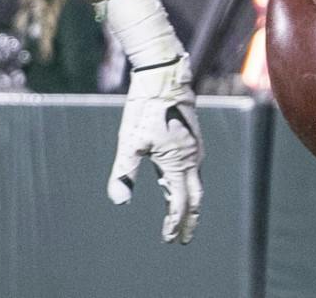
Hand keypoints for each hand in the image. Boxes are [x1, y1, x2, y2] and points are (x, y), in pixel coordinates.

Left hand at [107, 55, 202, 243]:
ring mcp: (195, 147)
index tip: (167, 239)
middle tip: (182, 238)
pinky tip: (174, 182)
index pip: (180, 204)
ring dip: (188, 201)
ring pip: (196, 182)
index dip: (174, 224)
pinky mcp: (192, 137)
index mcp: (179, 163)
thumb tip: (118, 201)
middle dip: (189, 220)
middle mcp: (193, 158)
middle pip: (196, 197)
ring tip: (177, 215)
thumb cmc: (145, 108)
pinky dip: (187, 184)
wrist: (163, 75)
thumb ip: (124, 173)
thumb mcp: (130, 142)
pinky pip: (194, 168)